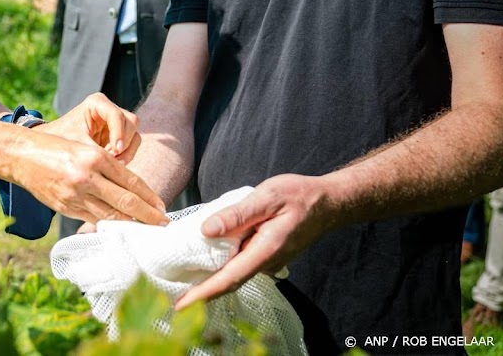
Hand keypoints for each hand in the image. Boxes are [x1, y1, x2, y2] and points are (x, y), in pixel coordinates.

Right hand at [7, 128, 168, 226]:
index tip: (162, 208)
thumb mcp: (85, 148)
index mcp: (95, 157)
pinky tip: (118, 228)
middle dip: (148, 215)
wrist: (21, 155)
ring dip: (130, 224)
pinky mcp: (64, 207)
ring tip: (144, 230)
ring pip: (110, 215)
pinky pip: (92, 219)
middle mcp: (86, 176)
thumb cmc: (56, 148)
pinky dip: (107, 225)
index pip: (131, 181)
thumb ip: (107, 169)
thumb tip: (131, 191)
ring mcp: (74, 195)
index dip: (149, 197)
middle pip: (126, 201)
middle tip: (163, 224)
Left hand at [36, 92, 140, 162]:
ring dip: (126, 152)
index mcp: (97, 103)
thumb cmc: (61, 140)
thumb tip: (116, 167)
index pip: (116, 115)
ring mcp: (115, 123)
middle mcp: (109, 110)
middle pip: (131, 123)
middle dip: (124, 143)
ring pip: (134, 135)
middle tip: (113, 160)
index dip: (119, 133)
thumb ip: (96, 153)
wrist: (52, 146)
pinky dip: (124, 156)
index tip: (116, 150)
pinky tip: (111, 165)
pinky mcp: (118, 136)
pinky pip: (131, 146)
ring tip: (111, 164)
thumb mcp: (77, 145)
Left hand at [174, 174, 339, 309]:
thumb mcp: (266, 197)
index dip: (203, 293)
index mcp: (265, 250)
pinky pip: (242, 264)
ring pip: (235, 274)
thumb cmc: (298, 196)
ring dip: (211, 281)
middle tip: (174, 301)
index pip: (228, 278)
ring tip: (184, 283)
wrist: (328, 202)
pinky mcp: (268, 255)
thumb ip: (237, 214)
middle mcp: (266, 262)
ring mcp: (268, 261)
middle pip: (229, 282)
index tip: (182, 307)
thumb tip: (206, 230)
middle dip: (202, 294)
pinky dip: (223, 267)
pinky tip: (208, 262)